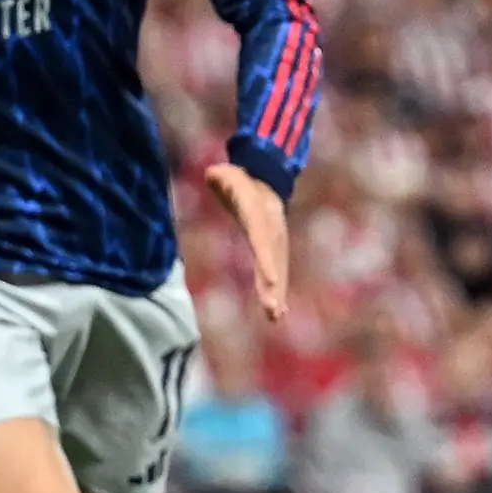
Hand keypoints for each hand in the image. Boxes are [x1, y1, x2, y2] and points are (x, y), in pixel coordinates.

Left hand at [206, 160, 291, 324]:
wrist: (264, 184)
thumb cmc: (239, 180)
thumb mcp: (227, 174)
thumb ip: (220, 176)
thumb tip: (213, 175)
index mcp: (260, 220)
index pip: (263, 244)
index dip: (267, 262)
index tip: (273, 282)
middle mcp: (272, 236)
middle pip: (273, 265)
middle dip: (273, 289)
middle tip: (272, 311)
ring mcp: (276, 245)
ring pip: (277, 274)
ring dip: (276, 297)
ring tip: (276, 318)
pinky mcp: (275, 254)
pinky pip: (277, 276)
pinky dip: (277, 295)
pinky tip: (277, 315)